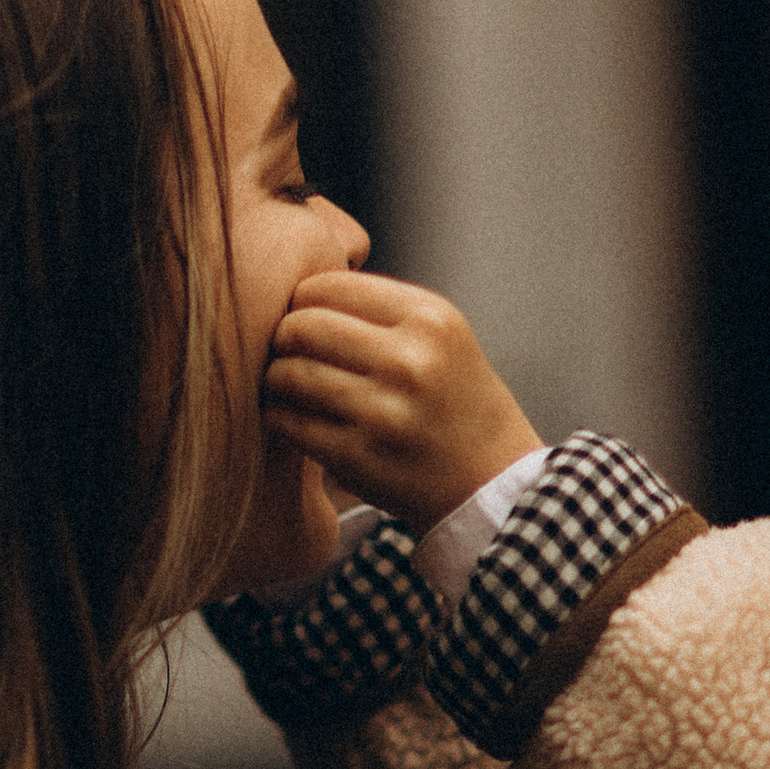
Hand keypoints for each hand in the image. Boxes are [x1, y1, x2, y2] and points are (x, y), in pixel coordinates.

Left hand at [262, 271, 540, 535]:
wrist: (493, 484)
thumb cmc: (457, 405)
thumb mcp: (442, 337)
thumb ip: (379, 311)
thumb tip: (296, 293)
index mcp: (430, 319)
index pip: (328, 285)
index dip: (303, 302)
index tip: (305, 320)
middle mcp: (409, 360)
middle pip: (301, 326)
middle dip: (282, 338)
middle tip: (286, 353)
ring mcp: (384, 411)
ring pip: (289, 374)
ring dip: (276, 379)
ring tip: (285, 386)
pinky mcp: (360, 457)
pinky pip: (289, 422)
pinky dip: (279, 417)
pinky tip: (293, 418)